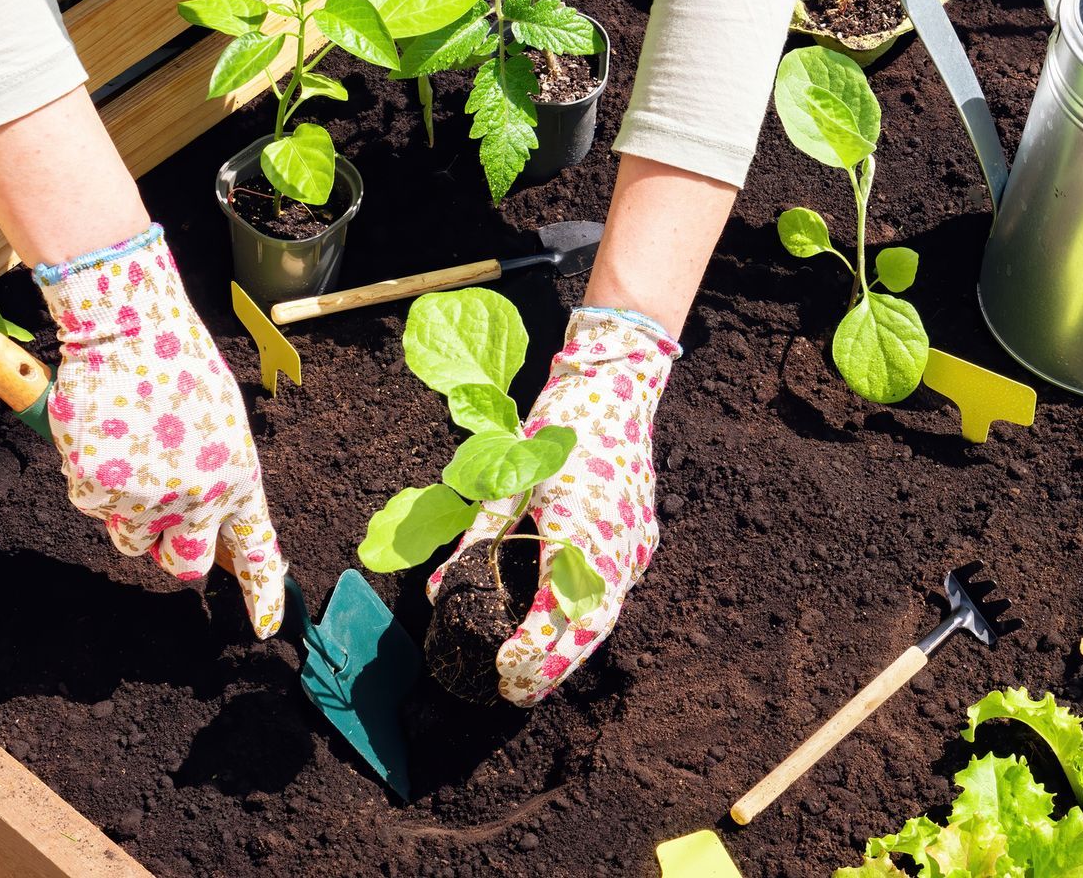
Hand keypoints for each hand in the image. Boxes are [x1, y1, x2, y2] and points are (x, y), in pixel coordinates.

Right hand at [36, 225, 286, 636]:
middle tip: (162, 515)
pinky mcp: (100, 489)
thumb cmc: (176, 369)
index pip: (257, 549)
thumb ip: (220, 478)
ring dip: (128, 512)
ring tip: (132, 453)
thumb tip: (210, 524)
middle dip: (172, 551)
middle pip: (185, 564)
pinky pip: (93, 509)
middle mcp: (200, 497)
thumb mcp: (221, 424)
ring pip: (131, 539)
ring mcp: (148, 497)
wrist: (127, 329)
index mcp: (240, 477)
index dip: (261, 594)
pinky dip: (93, 482)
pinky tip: (104, 440)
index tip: (265, 628)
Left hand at [428, 308, 680, 704]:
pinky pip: (617, 591)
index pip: (556, 610)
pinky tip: (567, 632)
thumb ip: (476, 538)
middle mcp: (615, 546)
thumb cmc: (555, 428)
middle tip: (515, 696)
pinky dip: (591, 619)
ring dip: (573, 649)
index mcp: (578, 531)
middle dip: (553, 667)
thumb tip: (439, 593)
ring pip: (607, 614)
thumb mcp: (505, 480)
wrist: (617, 385)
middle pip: (588, 628)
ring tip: (539, 678)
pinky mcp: (643, 536)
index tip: (503, 670)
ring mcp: (636, 543)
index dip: (532, 648)